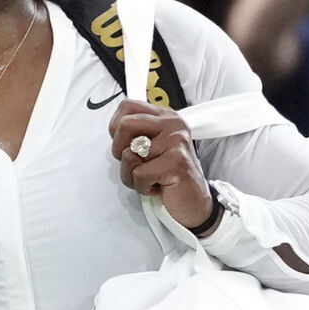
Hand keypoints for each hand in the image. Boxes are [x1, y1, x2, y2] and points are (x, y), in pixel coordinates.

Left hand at [109, 98, 213, 229]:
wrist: (193, 202)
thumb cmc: (169, 178)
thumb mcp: (150, 150)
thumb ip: (135, 135)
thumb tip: (115, 127)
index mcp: (165, 117)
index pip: (127, 106)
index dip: (116, 128)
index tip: (126, 144)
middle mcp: (172, 124)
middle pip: (124, 125)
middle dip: (120, 151)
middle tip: (136, 164)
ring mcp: (176, 140)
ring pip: (129, 154)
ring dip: (132, 175)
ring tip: (151, 178)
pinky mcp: (176, 161)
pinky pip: (140, 174)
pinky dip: (143, 187)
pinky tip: (158, 186)